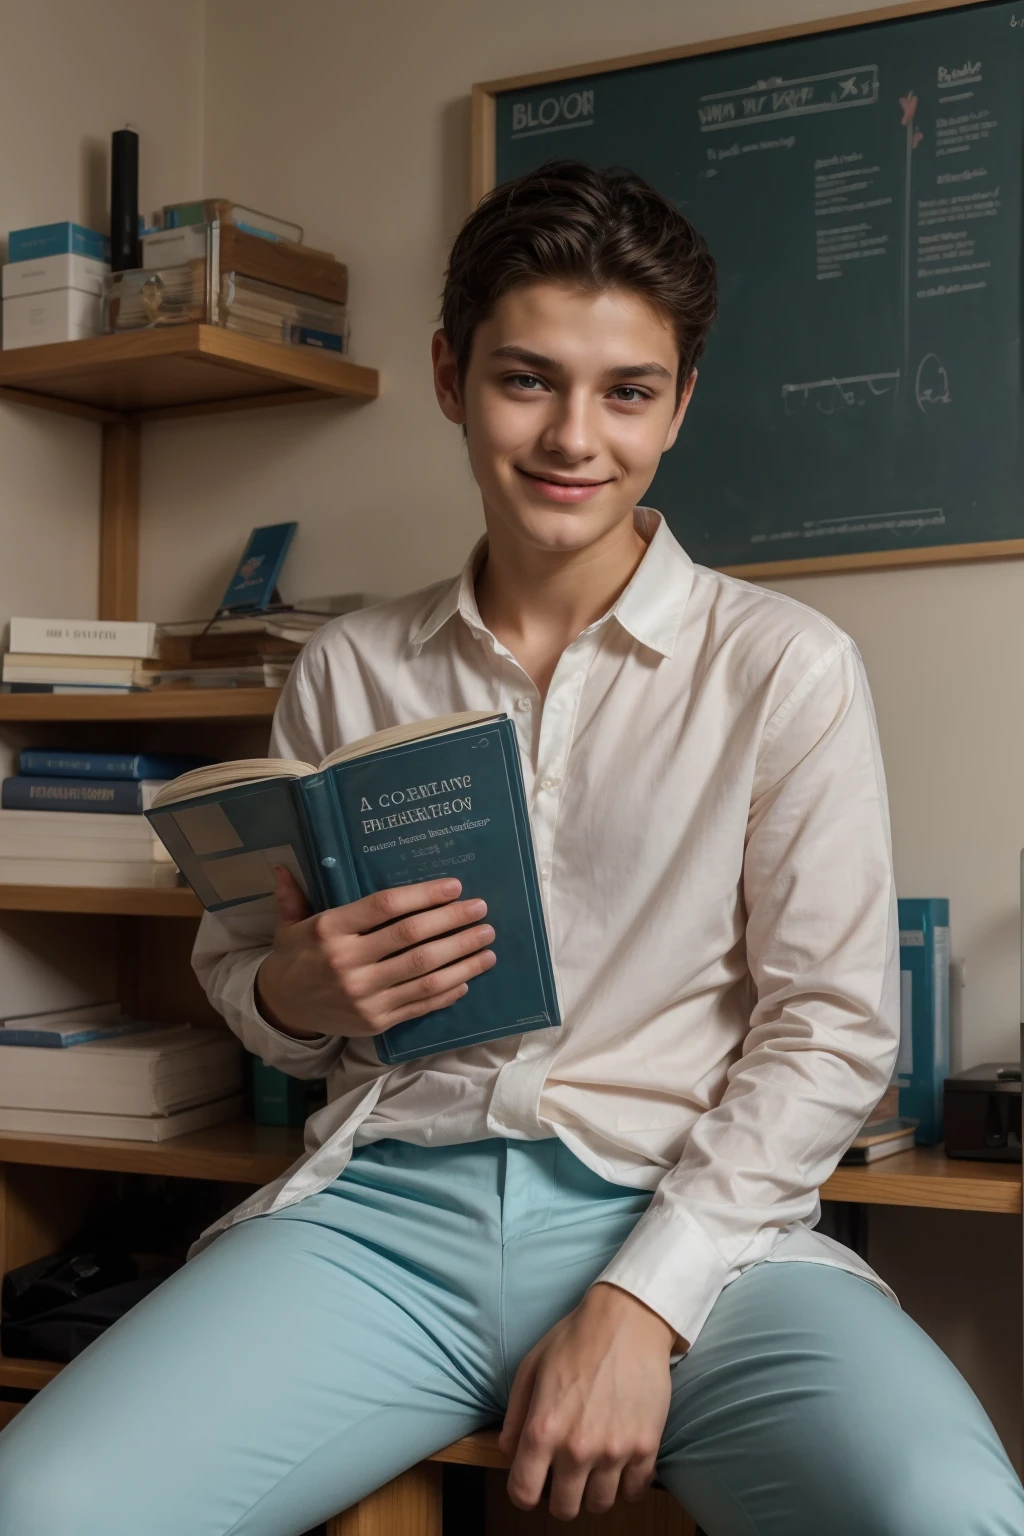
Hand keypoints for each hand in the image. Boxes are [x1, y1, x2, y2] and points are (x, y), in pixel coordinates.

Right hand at [255, 868, 495, 1039]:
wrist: (282, 1009)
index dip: (424, 895)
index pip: (385, 907)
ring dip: (462, 957)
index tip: (455, 887)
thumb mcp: (289, 923)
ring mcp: (364, 996)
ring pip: (424, 973)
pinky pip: (421, 1004)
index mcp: (329, 930)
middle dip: (453, 922)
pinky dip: (448, 990)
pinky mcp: (376, 1022)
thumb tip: (281, 864)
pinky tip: (469, 977)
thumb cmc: (295, 956)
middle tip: (481, 910)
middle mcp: (348, 963)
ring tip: (488, 944)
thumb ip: (294, 894)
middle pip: (412, 938)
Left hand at [499, 1283, 676, 1520]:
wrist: (628, 1320)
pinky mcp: (646, 1447)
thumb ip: (515, 1415)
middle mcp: (577, 1448)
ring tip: (594, 1466)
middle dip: (559, 1496)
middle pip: (564, 1508)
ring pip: (600, 1504)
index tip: (531, 1482)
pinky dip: (627, 1483)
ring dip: (593, 1491)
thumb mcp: (531, 1367)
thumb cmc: (575, 1338)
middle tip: (565, 1474)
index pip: (523, 1493)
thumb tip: (509, 1450)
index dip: (523, 1492)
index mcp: (543, 1429)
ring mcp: (614, 1451)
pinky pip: (635, 1491)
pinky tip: (620, 1461)